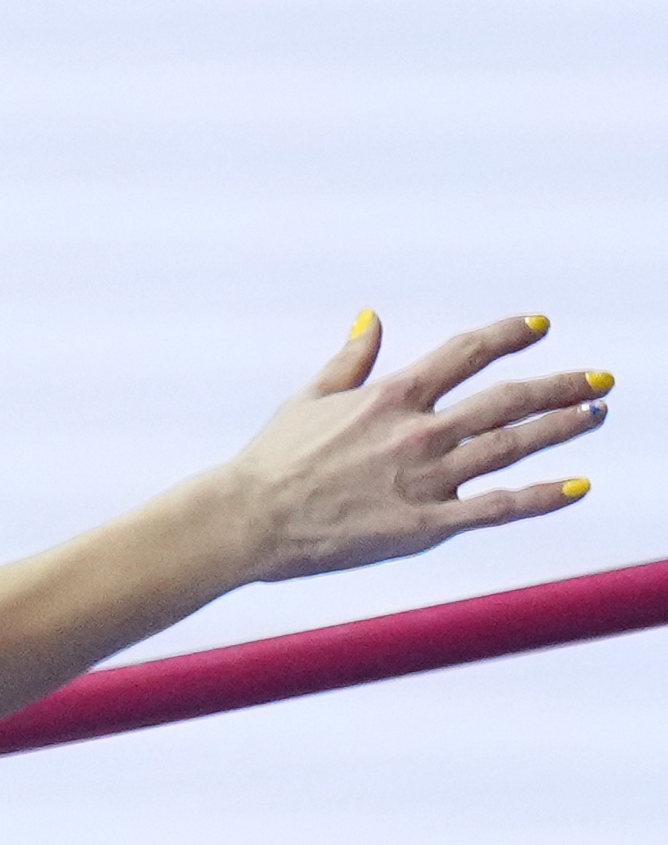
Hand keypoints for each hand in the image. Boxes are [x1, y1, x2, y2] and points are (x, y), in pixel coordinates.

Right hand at [224, 313, 609, 582]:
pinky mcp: (423, 526)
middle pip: (507, 400)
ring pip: (511, 446)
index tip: (539, 326)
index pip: (466, 353)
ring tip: (595, 415)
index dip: (508, 334)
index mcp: (390, 396)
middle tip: (599, 379)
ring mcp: (424, 480)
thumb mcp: (308, 398)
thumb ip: (350, 358)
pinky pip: (496, 508)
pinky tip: (577, 486)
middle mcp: (417, 432)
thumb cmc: (269, 460)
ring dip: (561, 427)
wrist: (245, 520)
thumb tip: (373, 318)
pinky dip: (542, 496)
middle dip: (560, 385)